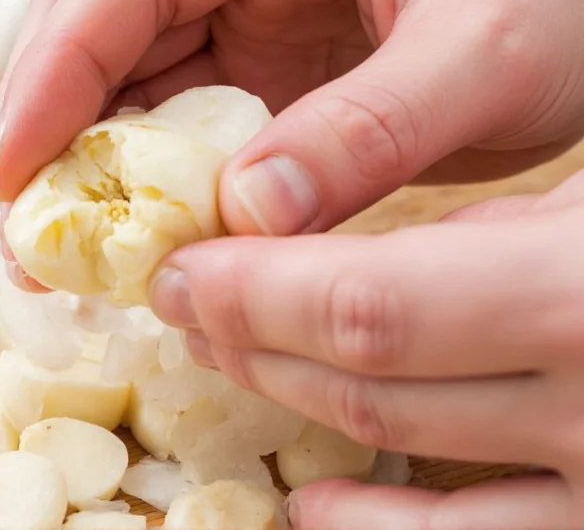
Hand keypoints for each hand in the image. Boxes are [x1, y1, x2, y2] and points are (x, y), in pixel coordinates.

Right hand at [0, 0, 583, 288]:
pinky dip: (151, 182)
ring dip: (90, 165)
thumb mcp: (490, 50)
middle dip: (50, 127)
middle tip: (25, 229)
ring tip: (64, 252)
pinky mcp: (262, 66)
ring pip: (128, 80)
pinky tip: (140, 237)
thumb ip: (372, 128)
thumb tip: (250, 216)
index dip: (51, 75)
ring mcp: (246, 10)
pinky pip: (179, 120)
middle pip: (98, 28)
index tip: (8, 171)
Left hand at [148, 170, 583, 528]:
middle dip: (251, 336)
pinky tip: (315, 503)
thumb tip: (333, 250)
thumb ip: (473, 226)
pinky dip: (376, 524)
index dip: (252, 296)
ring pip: (396, 440)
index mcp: (577, 287)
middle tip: (185, 305)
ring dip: (291, 398)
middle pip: (364, 376)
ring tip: (228, 362)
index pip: (369, 306)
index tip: (181, 273)